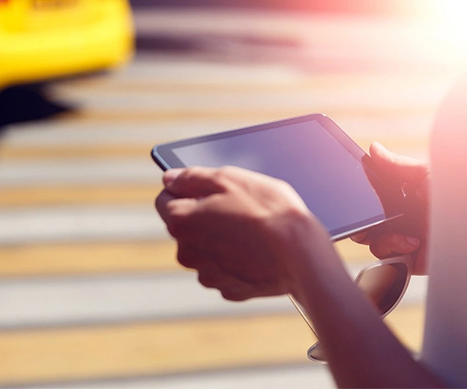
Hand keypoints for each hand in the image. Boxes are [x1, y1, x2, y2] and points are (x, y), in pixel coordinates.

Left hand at [155, 166, 329, 300]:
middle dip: (203, 215)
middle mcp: (186, 252)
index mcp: (180, 221)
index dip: (186, 189)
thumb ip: (191, 177)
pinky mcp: (228, 288)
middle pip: (185, 226)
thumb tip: (168, 179)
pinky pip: (226, 268)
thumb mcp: (229, 178)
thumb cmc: (268, 210)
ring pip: (206, 248)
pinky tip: (258, 250)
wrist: (302, 254)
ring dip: (220, 238)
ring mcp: (207, 274)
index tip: (209, 189)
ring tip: (252, 229)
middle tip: (238, 207)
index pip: (164, 199)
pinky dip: (237, 259)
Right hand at [352, 143, 429, 273]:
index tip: (357, 197)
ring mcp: (409, 241)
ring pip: (375, 243)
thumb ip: (397, 165)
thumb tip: (374, 149)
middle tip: (365, 222)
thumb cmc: (462, 196)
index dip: (364, 200)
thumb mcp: (426, 174)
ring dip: (384, 239)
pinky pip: (389, 261)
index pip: (378, 199)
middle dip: (364, 224)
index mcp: (409, 197)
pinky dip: (394, 252)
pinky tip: (412, 244)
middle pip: (371, 223)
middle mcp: (407, 219)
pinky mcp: (413, 261)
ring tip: (407, 236)